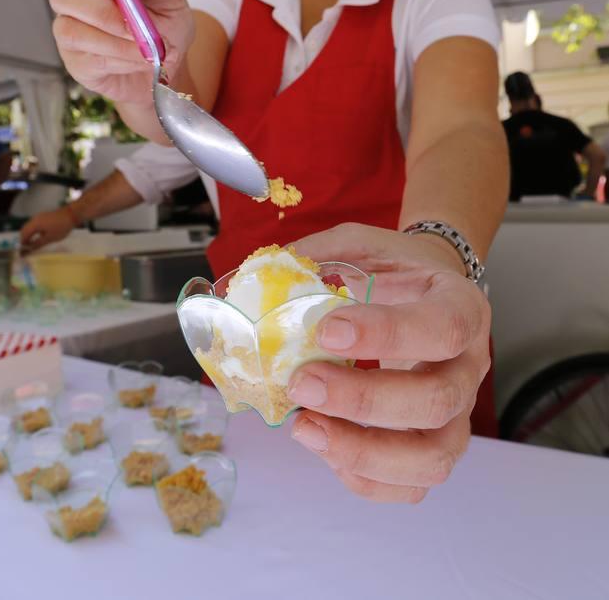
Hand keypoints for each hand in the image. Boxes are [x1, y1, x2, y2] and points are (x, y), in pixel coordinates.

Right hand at [19, 208, 74, 251]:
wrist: (71, 215)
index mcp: (34, 224)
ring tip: (33, 244)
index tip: (24, 251)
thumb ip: (37, 244)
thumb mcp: (49, 238)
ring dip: (29, 235)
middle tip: (28, 248)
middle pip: (24, 230)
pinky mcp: (44, 216)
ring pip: (29, 227)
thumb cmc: (61, 227)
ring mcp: (39, 216)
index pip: (23, 235)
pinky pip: (34, 224)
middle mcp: (34, 219)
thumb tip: (28, 249)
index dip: (22, 243)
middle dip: (24, 239)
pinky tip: (39, 236)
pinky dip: (34, 231)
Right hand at [49, 0, 193, 105]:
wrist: (168, 66)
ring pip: (72, 30)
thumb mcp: (170, 0)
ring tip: (148, 46)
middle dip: (101, 8)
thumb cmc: (164, 25)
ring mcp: (69, 30)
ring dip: (117, 40)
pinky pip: (89, 59)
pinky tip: (140, 58)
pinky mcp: (76, 61)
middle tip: (135, 22)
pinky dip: (122, 59)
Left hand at [286, 223, 490, 502]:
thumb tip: (261, 279)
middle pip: (437, 401)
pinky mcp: (435, 447)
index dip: (387, 334)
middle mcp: (469, 365)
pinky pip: (412, 486)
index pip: (442, 328)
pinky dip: (364, 478)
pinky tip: (323, 445)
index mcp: (460, 306)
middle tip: (302, 384)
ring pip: (433, 458)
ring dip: (363, 451)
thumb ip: (319, 256)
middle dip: (362, 400)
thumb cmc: (392, 270)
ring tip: (305, 427)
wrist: (423, 291)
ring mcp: (458, 414)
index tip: (327, 330)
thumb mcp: (361, 245)